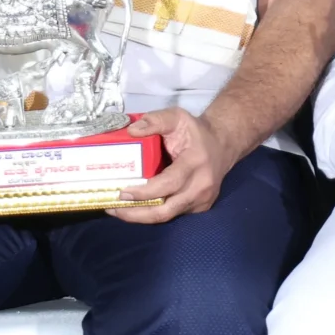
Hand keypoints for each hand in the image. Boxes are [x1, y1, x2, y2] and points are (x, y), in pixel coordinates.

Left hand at [114, 107, 248, 223]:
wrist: (223, 144)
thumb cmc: (196, 132)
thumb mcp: (178, 118)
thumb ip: (156, 120)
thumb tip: (132, 132)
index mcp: (196, 163)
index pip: (168, 184)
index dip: (143, 192)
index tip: (121, 192)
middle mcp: (202, 185)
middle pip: (165, 211)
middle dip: (135, 213)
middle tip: (111, 208)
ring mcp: (202, 200)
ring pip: (166, 217)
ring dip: (139, 216)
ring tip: (117, 210)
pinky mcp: (200, 207)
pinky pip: (172, 215)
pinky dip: (151, 214)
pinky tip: (135, 208)